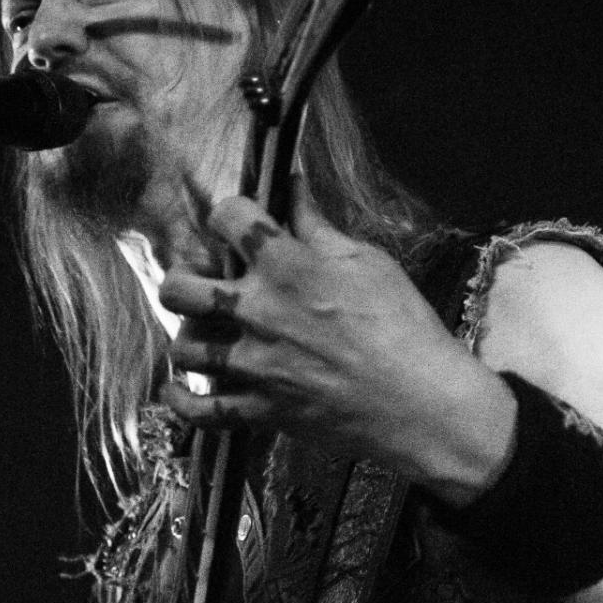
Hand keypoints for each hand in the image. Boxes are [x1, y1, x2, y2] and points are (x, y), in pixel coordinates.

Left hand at [157, 183, 515, 501]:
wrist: (422, 405)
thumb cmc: (405, 329)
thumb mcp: (368, 263)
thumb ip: (320, 228)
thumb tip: (295, 190)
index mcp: (288, 267)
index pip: (228, 217)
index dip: (230, 213)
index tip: (238, 223)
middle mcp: (259, 313)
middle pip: (179, 288)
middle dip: (183, 278)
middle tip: (203, 283)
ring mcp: (255, 366)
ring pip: (184, 350)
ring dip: (189, 339)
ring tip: (206, 335)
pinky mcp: (262, 411)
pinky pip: (199, 412)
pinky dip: (181, 402)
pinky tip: (180, 390)